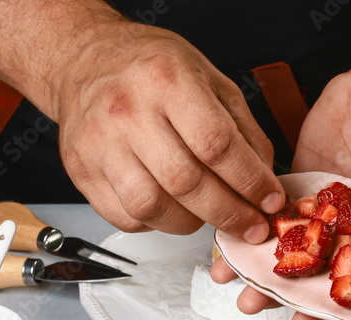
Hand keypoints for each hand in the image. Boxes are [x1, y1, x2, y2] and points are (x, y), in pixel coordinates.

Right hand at [53, 22, 285, 241]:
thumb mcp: (209, 78)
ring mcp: (100, 144)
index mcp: (166, 79)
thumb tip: (265, 181)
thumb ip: (243, 129)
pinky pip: (126, 217)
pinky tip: (171, 209)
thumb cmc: (149, 69)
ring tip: (207, 215)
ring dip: (190, 223)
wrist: (84, 61)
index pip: (216, 144)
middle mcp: (128, 110)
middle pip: (186, 183)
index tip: (269, 201)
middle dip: (229, 214)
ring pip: (152, 207)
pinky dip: (157, 223)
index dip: (250, 181)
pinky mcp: (82, 171)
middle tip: (251, 227)